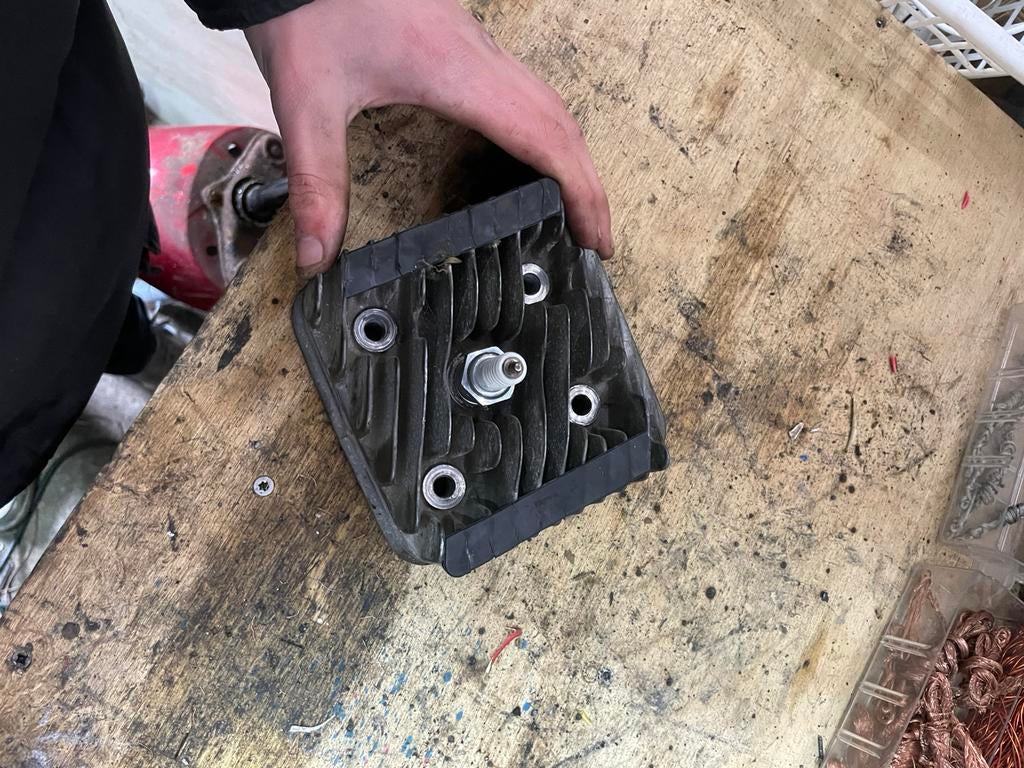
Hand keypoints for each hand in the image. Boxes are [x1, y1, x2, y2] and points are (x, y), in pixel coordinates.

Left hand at [245, 0, 612, 276]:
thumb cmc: (308, 11)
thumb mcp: (306, 102)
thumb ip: (316, 182)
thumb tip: (317, 255)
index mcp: (456, 74)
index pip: (543, 138)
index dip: (580, 191)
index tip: (596, 236)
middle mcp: (480, 58)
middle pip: (562, 124)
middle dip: (589, 185)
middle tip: (598, 239)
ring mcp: (476, 47)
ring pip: (549, 104)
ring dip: (573, 156)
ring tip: (579, 207)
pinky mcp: (462, 44)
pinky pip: (525, 91)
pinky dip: (547, 132)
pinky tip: (534, 156)